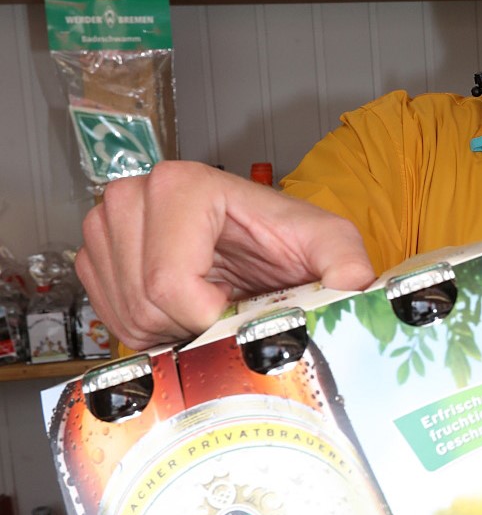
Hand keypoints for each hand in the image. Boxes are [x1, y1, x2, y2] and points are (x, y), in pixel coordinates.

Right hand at [78, 161, 374, 348]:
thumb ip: (345, 260)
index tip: (236, 309)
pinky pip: (112, 318)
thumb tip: (353, 283)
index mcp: (183, 186)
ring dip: (172, 326)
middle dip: (191, 321)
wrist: (262, 248)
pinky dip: (150, 328)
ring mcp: (106, 225)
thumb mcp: (328, 245)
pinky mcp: (95, 257)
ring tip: (206, 302)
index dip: (205, 316)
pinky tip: (181, 308)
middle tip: (225, 304)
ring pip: (129, 314)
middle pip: (146, 300)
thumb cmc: (287, 243)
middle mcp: (133, 196)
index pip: (169, 282)